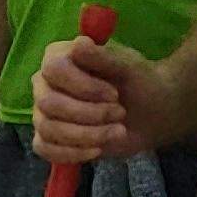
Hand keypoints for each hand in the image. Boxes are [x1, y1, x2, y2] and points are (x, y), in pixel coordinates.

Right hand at [31, 35, 172, 163]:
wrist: (152, 113)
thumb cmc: (140, 83)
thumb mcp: (129, 67)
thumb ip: (103, 57)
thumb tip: (79, 43)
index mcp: (59, 58)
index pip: (53, 69)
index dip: (82, 86)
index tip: (114, 94)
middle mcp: (45, 83)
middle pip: (48, 103)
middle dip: (90, 114)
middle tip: (120, 113)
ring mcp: (43, 111)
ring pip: (48, 128)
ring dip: (88, 134)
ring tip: (118, 131)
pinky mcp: (49, 137)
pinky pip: (44, 149)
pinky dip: (72, 153)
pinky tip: (98, 149)